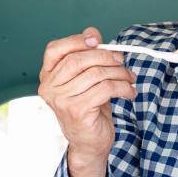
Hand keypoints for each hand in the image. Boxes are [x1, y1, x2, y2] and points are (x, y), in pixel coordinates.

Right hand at [38, 28, 135, 168]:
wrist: (89, 143)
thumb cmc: (89, 108)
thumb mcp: (87, 79)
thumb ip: (87, 56)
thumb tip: (92, 33)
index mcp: (48, 77)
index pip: (55, 49)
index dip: (76, 41)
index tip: (97, 40)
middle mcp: (50, 88)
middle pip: (78, 59)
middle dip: (105, 56)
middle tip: (122, 61)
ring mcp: (62, 100)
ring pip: (96, 74)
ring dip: (119, 73)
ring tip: (129, 78)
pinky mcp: (78, 111)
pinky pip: (105, 89)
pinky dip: (123, 87)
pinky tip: (129, 92)